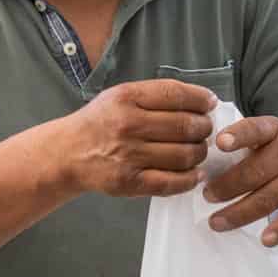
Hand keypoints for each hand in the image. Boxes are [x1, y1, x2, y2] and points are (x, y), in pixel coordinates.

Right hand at [70, 79, 216, 197]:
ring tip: (198, 151)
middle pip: (186, 126)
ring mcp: (129, 155)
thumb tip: (201, 101)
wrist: (68, 153)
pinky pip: (172, 182)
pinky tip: (194, 174)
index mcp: (127, 98)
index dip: (200, 99)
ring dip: (199, 153)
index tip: (209, 104)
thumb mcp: (119, 96)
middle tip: (204, 130)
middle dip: (204, 128)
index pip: (176, 94)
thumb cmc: (99, 123)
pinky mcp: (130, 182)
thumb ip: (155, 96)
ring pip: (184, 155)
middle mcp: (128, 125)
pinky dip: (190, 179)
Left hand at [204, 115, 277, 245]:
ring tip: (216, 222)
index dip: (238, 136)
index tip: (219, 143)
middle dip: (227, 186)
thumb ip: (240, 144)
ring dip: (239, 213)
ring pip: (268, 198)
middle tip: (206, 196)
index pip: (255, 129)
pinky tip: (265, 240)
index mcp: (275, 129)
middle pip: (255, 172)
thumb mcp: (265, 136)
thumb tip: (200, 164)